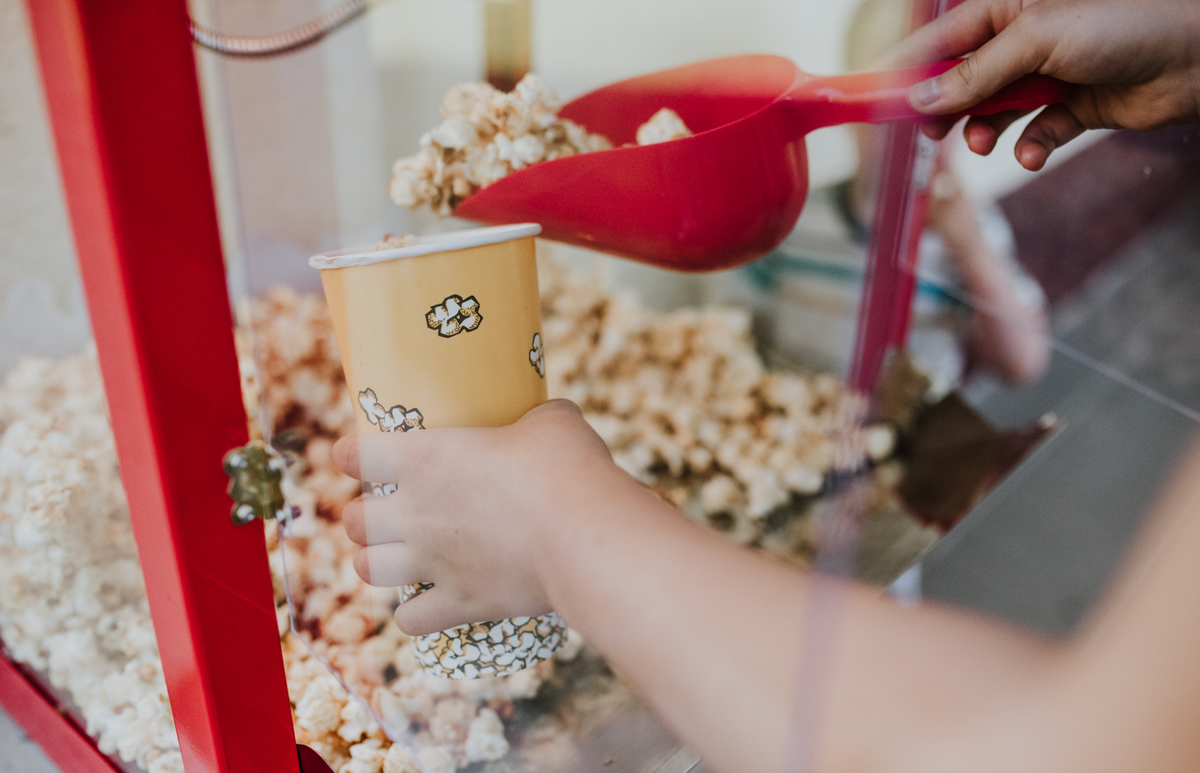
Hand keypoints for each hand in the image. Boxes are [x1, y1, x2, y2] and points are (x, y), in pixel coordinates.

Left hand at [333, 400, 618, 635]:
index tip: (363, 456)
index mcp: (424, 457)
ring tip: (396, 557)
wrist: (583, 537)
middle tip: (389, 512)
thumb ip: (535, 419)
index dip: (353, 454)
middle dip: (362, 517)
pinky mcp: (458, 603)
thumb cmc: (566, 468)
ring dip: (374, 563)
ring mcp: (431, 562)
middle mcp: (414, 512)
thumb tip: (545, 421)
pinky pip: (410, 620)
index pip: (355, 455)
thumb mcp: (552, 422)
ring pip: (367, 570)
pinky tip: (430, 603)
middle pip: (354, 521)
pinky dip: (414, 615)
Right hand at [881, 0, 1199, 169]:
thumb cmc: (1124, 23)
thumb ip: (974, 74)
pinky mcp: (1074, 106)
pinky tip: (1033, 151)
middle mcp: (1023, 40)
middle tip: (929, 134)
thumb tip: (919, 101)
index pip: (938, 41)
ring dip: (985, 131)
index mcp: (1006, 7)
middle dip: (943, 110)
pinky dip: (1029, 146)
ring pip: (993, 111)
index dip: (901, 71)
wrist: (1198, 54)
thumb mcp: (1035, 40)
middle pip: (960, 81)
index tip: (867, 99)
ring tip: (988, 142)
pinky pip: (1034, 132)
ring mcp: (1048, 73)